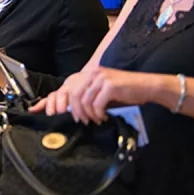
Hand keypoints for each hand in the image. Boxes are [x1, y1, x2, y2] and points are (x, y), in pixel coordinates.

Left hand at [30, 67, 153, 124]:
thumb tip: (73, 111)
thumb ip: (88, 96)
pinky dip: (97, 113)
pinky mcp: (109, 85)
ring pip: (83, 100)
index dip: (54, 101)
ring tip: (95, 120)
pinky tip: (103, 117)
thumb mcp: (103, 91)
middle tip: (82, 121)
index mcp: (88, 74)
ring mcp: (100, 78)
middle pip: (72, 95)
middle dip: (75, 111)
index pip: (67, 88)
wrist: (148, 86)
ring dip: (87, 114)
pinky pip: (96, 103)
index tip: (45, 113)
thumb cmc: (125, 91)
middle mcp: (92, 73)